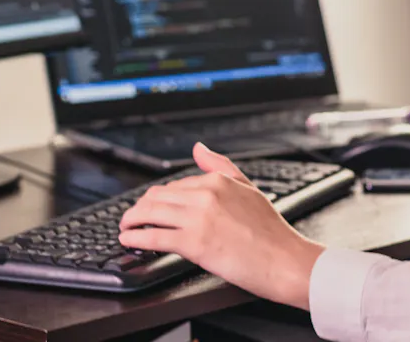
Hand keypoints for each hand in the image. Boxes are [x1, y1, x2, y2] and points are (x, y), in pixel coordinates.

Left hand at [119, 143, 324, 308]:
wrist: (284, 261)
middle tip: (131, 217)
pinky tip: (129, 240)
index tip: (151, 207)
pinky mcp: (193, 243)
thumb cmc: (270, 232)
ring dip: (131, 220)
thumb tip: (198, 148)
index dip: (158, 198)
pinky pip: (154, 236)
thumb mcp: (248, 188)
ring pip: (150, 213)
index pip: (175, 185)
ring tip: (125, 228)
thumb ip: (220, 166)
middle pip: (157, 196)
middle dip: (139, 207)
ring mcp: (198, 218)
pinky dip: (135, 237)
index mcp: (218, 181)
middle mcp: (206, 195)